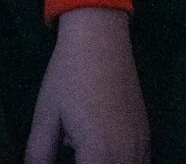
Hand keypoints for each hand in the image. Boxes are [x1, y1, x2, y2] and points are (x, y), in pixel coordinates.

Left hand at [25, 7, 148, 163]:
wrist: (100, 35)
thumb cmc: (68, 73)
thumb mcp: (46, 116)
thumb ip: (38, 156)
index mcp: (98, 154)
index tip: (64, 162)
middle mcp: (125, 155)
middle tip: (72, 157)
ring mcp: (140, 146)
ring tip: (83, 156)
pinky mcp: (146, 135)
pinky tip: (108, 159)